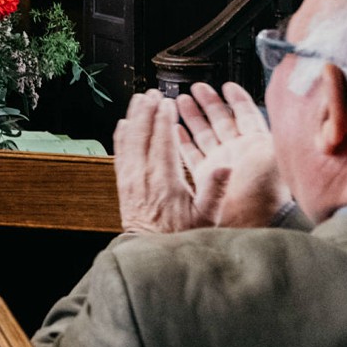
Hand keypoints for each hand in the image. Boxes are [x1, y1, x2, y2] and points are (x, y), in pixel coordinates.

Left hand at [114, 89, 223, 234]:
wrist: (152, 252)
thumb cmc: (182, 236)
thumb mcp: (206, 217)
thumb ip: (216, 190)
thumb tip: (227, 165)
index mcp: (165, 180)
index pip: (162, 141)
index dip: (164, 119)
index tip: (167, 102)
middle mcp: (143, 176)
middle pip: (141, 134)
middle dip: (147, 111)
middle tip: (152, 93)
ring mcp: (129, 179)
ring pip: (128, 140)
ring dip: (133, 118)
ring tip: (138, 100)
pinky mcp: (123, 184)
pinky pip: (119, 153)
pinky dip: (121, 135)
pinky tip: (123, 124)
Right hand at [175, 81, 290, 226]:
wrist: (252, 224)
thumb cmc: (268, 194)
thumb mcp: (274, 155)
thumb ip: (274, 130)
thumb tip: (288, 108)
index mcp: (256, 146)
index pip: (246, 115)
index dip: (237, 99)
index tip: (227, 85)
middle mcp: (238, 154)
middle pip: (221, 120)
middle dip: (209, 102)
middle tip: (196, 87)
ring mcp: (221, 165)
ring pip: (204, 134)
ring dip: (193, 116)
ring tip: (179, 100)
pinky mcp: (206, 178)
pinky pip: (192, 155)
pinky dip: (182, 141)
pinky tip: (174, 129)